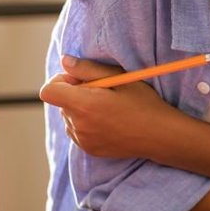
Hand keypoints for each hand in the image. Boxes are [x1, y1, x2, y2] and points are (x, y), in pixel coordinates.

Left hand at [39, 56, 175, 159]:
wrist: (160, 136)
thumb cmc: (143, 104)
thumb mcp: (120, 79)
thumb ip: (88, 70)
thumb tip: (65, 61)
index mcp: (83, 105)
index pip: (49, 91)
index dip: (60, 82)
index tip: (79, 80)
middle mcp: (78, 124)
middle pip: (61, 103)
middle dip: (75, 94)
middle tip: (103, 93)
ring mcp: (82, 139)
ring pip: (69, 117)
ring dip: (81, 109)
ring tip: (108, 109)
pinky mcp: (89, 149)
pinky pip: (77, 131)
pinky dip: (87, 123)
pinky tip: (109, 122)